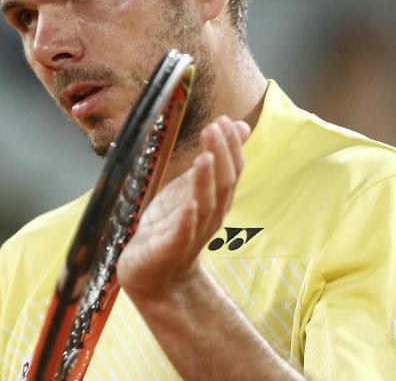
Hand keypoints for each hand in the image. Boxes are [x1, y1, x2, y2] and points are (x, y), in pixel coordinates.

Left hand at [117, 116, 250, 299]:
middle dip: (220, 156)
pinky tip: (189, 204)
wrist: (155, 275)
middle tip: (213, 128)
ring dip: (205, 181)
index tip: (223, 121)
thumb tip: (240, 125)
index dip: (230, 147)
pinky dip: (187, 219)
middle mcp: (209, 216)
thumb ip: (215, 159)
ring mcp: (191, 233)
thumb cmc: (172, 224)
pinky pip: (182, 234)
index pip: (231, 171)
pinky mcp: (169, 249)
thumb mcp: (192, 185)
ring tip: (204, 157)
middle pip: (222, 185)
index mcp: (216, 200)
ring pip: (204, 206)